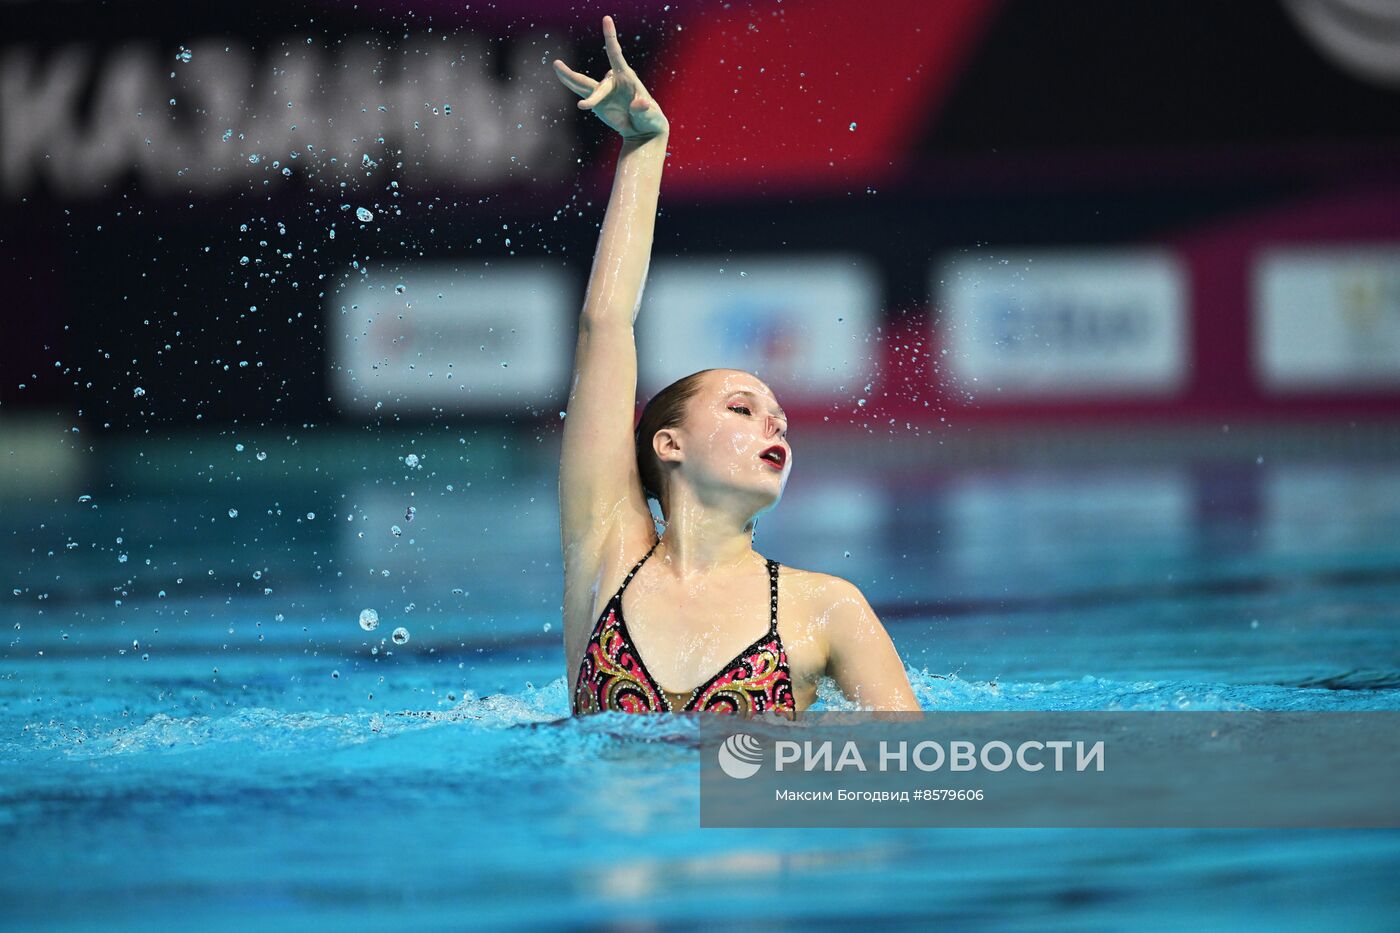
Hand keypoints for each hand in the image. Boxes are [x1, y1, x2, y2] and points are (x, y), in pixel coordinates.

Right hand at [553, 15, 669, 139]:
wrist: (643, 128)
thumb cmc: (650, 118)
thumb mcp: (650, 115)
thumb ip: (643, 109)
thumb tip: (639, 105)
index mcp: (627, 77)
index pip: (616, 54)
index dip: (610, 36)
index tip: (606, 19)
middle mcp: (612, 80)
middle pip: (598, 84)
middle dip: (591, 94)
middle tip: (579, 98)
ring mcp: (603, 90)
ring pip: (583, 82)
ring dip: (569, 76)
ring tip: (556, 65)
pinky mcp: (597, 101)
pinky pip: (581, 91)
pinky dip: (569, 83)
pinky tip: (559, 73)